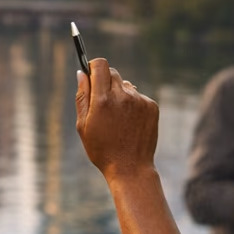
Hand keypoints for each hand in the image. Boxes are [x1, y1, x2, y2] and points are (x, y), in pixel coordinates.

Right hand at [76, 58, 159, 182]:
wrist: (130, 168)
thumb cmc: (102, 149)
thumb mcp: (83, 125)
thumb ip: (82, 96)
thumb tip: (81, 74)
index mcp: (103, 100)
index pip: (101, 65)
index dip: (94, 67)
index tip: (92, 75)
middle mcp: (123, 96)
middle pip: (113, 73)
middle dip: (105, 82)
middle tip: (102, 102)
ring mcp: (140, 100)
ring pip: (126, 86)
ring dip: (120, 95)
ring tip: (117, 119)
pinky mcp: (152, 106)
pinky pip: (138, 97)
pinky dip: (133, 105)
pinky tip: (130, 124)